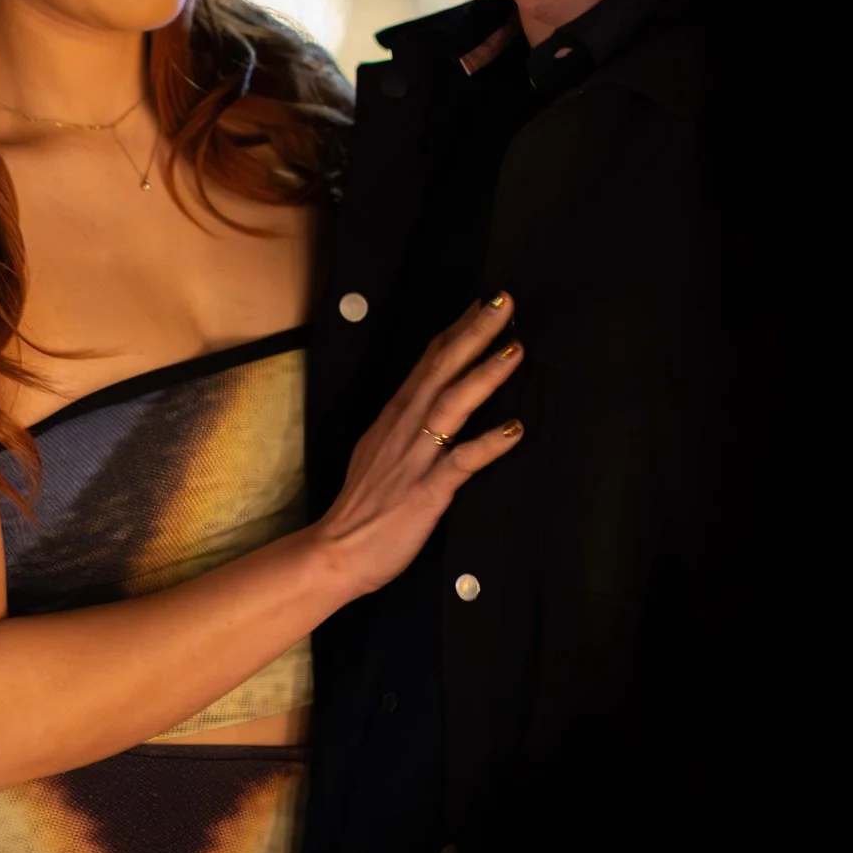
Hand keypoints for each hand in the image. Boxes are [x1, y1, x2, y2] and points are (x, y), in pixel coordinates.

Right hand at [311, 293, 525, 597]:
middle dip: (473, 333)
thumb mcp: (379, 450)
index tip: (482, 303)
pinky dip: (489, 444)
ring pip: (452, 406)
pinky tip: (515, 429)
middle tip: (502, 301)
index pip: (428, 362)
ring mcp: (415, 458)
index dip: (457, 330)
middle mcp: (404, 429)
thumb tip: (433, 401)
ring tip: (514, 349)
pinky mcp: (426, 492)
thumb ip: (406, 425)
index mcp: (394, 417)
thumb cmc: (364, 506)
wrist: (337, 551)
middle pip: (442, 370)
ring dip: (485, 376)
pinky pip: (461, 462)